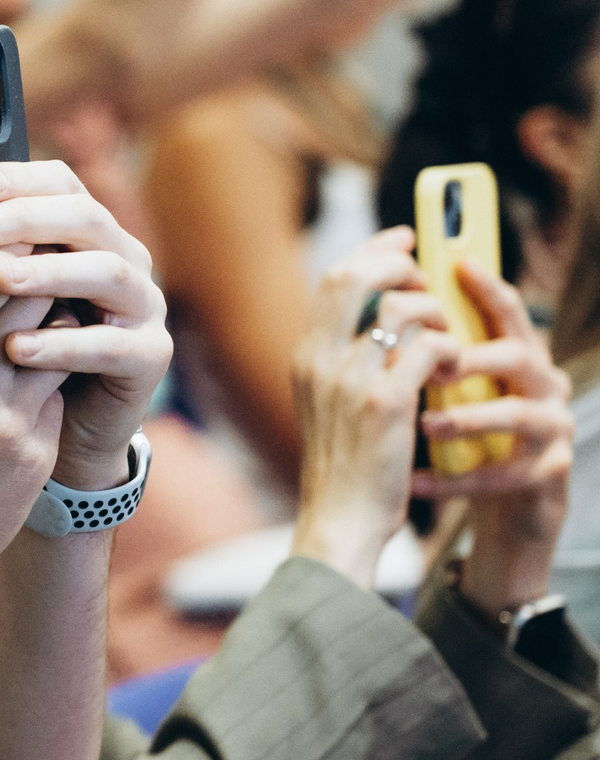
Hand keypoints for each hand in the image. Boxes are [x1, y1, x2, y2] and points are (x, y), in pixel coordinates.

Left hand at [0, 161, 172, 489]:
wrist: (62, 433)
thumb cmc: (23, 358)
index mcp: (87, 237)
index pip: (64, 186)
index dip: (22, 179)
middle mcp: (124, 261)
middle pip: (86, 219)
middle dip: (25, 219)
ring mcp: (143, 308)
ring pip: (107, 272)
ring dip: (49, 272)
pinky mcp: (150, 357)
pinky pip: (111, 345)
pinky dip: (62, 344)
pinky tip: (16, 348)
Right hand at [287, 230, 458, 586]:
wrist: (340, 520)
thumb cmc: (346, 467)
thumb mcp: (330, 404)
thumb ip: (346, 359)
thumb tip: (385, 316)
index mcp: (305, 357)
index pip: (335, 278)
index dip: (374, 249)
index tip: (405, 238)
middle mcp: (319, 360)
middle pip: (356, 275)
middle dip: (402, 265)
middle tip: (431, 282)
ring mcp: (348, 380)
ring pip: (402, 307)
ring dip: (437, 314)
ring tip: (448, 341)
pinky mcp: (384, 403)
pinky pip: (430, 347)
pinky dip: (451, 350)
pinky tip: (454, 372)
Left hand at [417, 258, 574, 613]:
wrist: (505, 508)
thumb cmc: (471, 438)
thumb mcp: (457, 390)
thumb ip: (442, 352)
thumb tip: (389, 304)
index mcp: (519, 358)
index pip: (507, 312)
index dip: (487, 286)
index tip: (457, 263)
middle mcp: (544, 385)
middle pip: (517, 356)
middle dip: (473, 358)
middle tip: (430, 368)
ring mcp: (552, 430)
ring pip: (517, 414)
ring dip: (467, 419)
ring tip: (425, 425)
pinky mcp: (547, 475)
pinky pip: (502, 474)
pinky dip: (456, 479)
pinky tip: (416, 482)